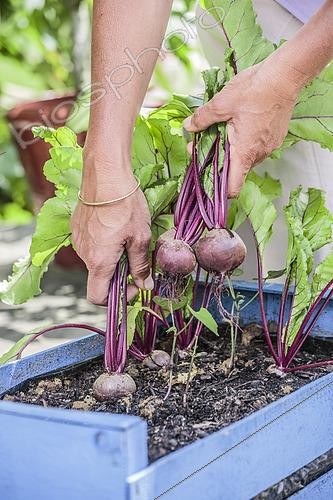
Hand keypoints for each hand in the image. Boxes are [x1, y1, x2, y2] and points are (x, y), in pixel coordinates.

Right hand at [71, 156, 152, 304]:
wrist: (105, 173)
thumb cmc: (125, 205)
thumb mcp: (140, 237)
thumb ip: (141, 265)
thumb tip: (145, 286)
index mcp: (99, 261)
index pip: (98, 297)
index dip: (117, 298)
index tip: (134, 285)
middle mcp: (84, 254)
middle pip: (99, 278)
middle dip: (120, 275)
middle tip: (137, 259)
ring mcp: (78, 240)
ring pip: (96, 260)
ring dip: (112, 258)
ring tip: (128, 238)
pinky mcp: (77, 227)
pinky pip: (91, 245)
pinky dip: (104, 244)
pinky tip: (116, 227)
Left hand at [184, 59, 299, 196]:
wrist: (284, 76)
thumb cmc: (255, 90)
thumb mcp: (221, 103)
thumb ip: (202, 119)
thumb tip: (188, 126)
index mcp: (244, 152)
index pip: (233, 187)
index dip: (218, 189)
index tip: (206, 178)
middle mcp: (259, 154)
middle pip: (236, 170)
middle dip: (218, 160)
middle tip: (204, 142)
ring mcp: (269, 146)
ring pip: (246, 157)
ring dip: (232, 149)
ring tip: (222, 129)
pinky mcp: (275, 137)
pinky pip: (256, 146)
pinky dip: (245, 141)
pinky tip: (239, 123)